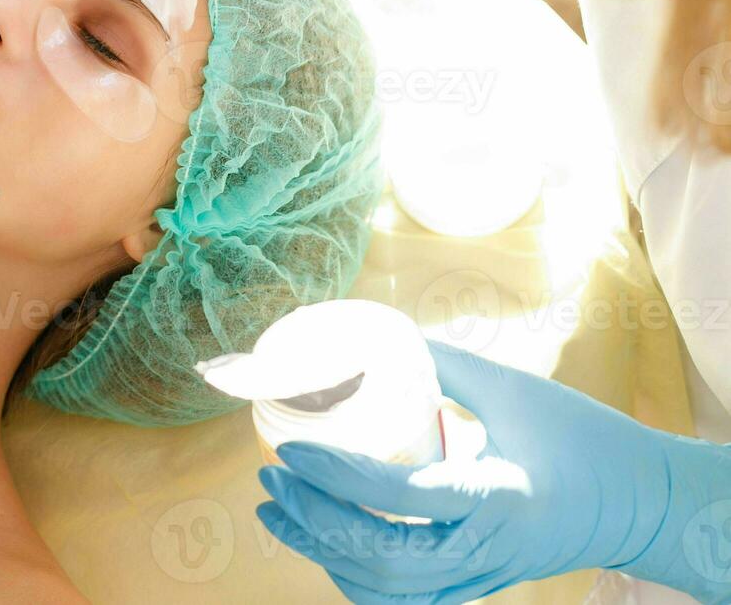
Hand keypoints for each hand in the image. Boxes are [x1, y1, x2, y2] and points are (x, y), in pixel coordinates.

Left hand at [256, 340, 730, 602]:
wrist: (642, 503)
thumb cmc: (584, 440)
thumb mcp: (515, 390)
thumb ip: (443, 364)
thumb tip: (377, 335)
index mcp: (498, 497)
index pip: (401, 497)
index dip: (337, 478)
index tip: (290, 451)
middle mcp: (486, 550)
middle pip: (381, 558)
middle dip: (314, 523)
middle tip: (270, 480)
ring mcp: (481, 578)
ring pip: (386, 589)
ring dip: (321, 553)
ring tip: (277, 513)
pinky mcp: (478, 587)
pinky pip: (402, 598)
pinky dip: (352, 577)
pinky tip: (321, 544)